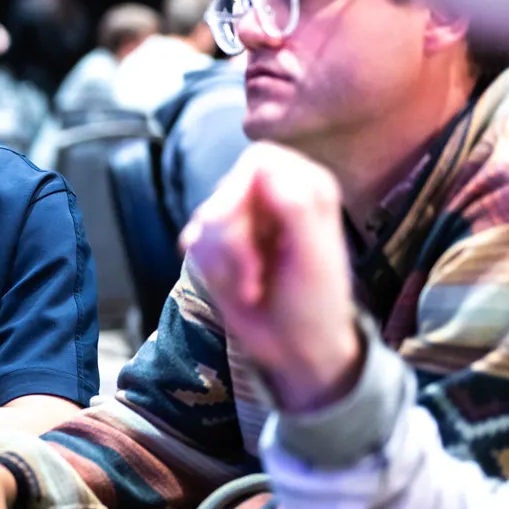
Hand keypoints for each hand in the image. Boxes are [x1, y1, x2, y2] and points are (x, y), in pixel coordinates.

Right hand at [179, 143, 360, 412]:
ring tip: (253, 286)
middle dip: (231, 240)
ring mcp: (243, 219)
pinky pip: (192, 242)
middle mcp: (272, 196)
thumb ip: (295, 204)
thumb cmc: (316, 304)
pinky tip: (238, 288)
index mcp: (306, 186)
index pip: (257, 159)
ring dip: (224, 262)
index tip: (232, 224)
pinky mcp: (219, 244)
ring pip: (203, 220)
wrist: (296, 349)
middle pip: (223, 192)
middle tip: (254, 274)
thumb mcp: (314, 255)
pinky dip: (212, 271)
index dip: (238, 188)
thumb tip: (263, 166)